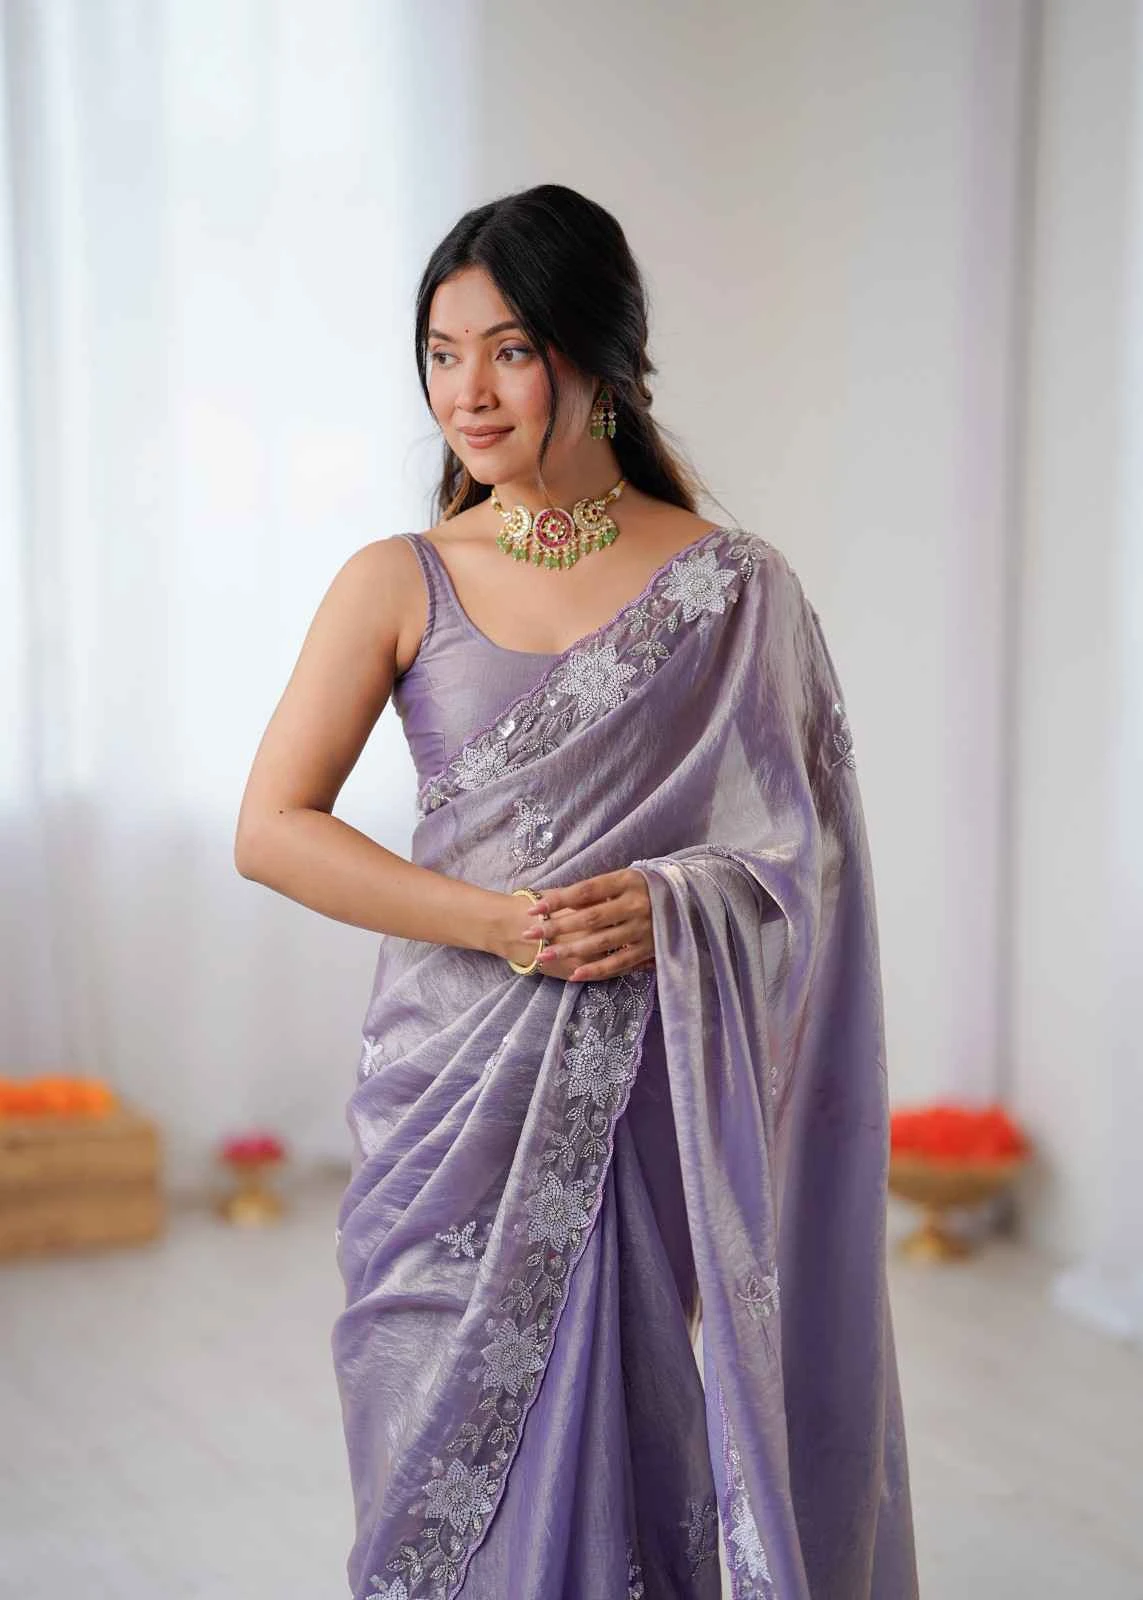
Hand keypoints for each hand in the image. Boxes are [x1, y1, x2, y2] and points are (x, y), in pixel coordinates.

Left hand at [511, 868, 655, 981]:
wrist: (690, 900)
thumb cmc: (646, 888)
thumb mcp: (624, 880)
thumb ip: (596, 892)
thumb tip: (559, 901)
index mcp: (627, 881)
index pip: (586, 891)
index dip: (558, 900)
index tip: (534, 908)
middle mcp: (636, 904)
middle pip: (590, 918)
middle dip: (557, 927)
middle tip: (530, 934)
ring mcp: (644, 929)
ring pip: (601, 943)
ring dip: (571, 951)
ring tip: (544, 956)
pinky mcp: (650, 950)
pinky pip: (619, 963)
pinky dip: (597, 970)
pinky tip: (575, 974)